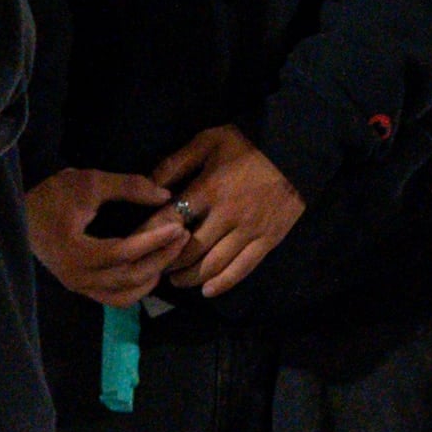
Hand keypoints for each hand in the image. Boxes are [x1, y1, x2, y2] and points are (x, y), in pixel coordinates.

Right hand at [23, 164, 187, 308]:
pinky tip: (151, 270)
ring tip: (170, 252)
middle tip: (183, 236)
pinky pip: (115, 298)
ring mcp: (79, 286)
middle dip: (161, 257)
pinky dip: (137, 288)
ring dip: (152, 276)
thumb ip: (129, 187)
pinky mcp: (81, 287)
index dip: (154, 240)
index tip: (178, 226)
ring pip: (125, 294)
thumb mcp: (89, 183)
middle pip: (130, 276)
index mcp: (76, 252)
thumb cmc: (52, 196)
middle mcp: (78, 277)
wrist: (20, 214)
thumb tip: (165, 195)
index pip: (124, 251)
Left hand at [154, 122, 308, 297]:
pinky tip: (207, 290)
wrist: (296, 148)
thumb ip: (176, 162)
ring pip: (212, 265)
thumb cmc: (248, 144)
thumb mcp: (208, 141)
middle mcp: (226, 215)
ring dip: (189, 277)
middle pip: (188, 250)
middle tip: (154, 266)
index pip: (168, 221)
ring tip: (176, 279)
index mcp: (208, 189)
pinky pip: (243, 268)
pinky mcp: (269, 239)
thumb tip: (149, 187)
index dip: (147, 236)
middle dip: (166, 262)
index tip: (134, 245)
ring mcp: (249, 230)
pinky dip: (222, 283)